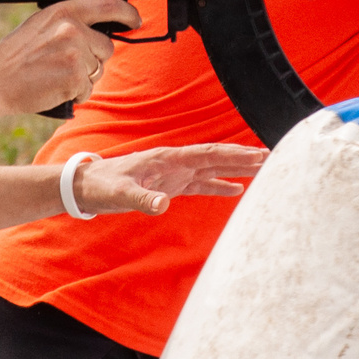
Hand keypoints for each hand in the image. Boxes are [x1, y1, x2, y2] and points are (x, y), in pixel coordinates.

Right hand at [0, 0, 136, 118]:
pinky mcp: (75, 77)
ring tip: (56, 76)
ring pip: (99, 70)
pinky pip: (89, 89)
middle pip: (106, 47)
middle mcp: (72, 28)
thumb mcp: (42, 26)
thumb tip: (96, 31)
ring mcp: (75, 53)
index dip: (127, 13)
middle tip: (65, 65)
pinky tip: (56, 88)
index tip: (136, 20)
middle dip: (93, 59)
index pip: (108, 5)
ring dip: (84, 78)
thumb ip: (69, 24)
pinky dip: (76, 94)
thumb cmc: (15, 57)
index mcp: (63, 12)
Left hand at [70, 144, 267, 216]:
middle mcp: (175, 163)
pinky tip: (236, 190)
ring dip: (235, 170)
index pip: (207, 154)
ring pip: (212, 169)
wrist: (86, 186)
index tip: (257, 154)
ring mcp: (174, 174)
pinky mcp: (171, 186)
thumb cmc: (101, 186)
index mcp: (167, 158)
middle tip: (271, 158)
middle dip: (242, 158)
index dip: (232, 154)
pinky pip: (201, 184)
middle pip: (215, 158)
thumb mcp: (119, 193)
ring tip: (262, 170)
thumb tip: (163, 205)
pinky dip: (219, 186)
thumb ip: (141, 199)